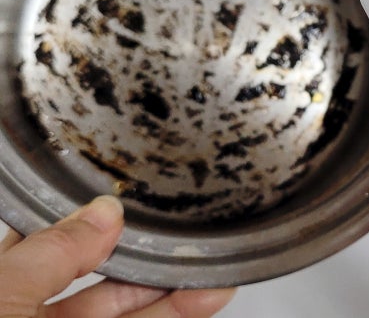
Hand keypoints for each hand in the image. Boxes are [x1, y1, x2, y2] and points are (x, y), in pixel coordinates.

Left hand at [0, 196, 234, 317]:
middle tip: (183, 230)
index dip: (88, 218)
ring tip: (212, 266)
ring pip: (125, 308)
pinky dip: (177, 313)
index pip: (46, 240)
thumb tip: (103, 212)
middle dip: (142, 251)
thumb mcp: (1, 296)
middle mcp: (29, 314)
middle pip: (95, 274)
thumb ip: (52, 253)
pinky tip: (205, 297)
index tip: (131, 198)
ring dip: (172, 288)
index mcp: (0, 289)